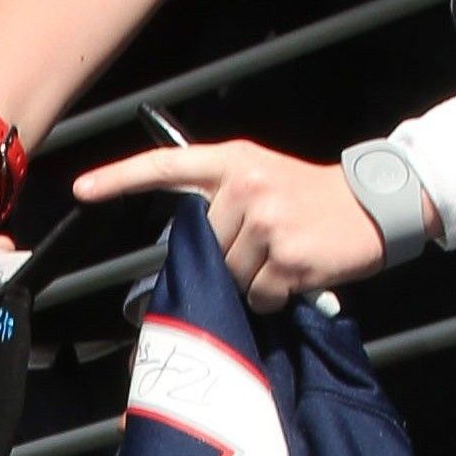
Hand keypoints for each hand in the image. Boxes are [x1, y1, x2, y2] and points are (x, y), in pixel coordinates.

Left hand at [71, 141, 397, 310]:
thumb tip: (186, 244)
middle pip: (204, 245)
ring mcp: (267, 222)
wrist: (374, 205)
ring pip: (230, 275)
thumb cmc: (310, 197)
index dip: (119, 178)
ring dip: (253, 278)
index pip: (166, 165)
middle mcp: (245, 185)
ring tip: (284, 255)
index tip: (81, 189)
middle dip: (229, 256)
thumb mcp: (263, 175)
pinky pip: (260, 295)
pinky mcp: (287, 257)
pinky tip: (299, 271)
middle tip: (266, 242)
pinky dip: (276, 294)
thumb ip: (221, 196)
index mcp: (232, 160)